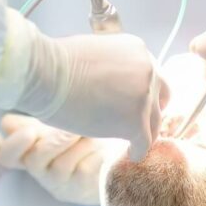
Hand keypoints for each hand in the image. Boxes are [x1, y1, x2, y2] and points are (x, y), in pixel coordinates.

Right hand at [0, 114, 121, 205]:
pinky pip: (84, 170)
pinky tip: (102, 149)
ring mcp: (62, 184)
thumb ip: (32, 123)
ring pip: (61, 165)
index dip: (13, 145)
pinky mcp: (83, 190)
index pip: (8, 156)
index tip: (30, 132)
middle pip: (34, 161)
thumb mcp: (55, 126)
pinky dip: (93, 154)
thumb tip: (7, 123)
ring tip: (93, 133)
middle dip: (54, 142)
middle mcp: (42, 173)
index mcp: (30, 154)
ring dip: (79, 144)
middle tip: (73, 130)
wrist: (115, 155)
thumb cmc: (81, 137)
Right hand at [19, 32, 169, 160]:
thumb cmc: (57, 63)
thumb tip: (110, 82)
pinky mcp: (135, 121)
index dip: (143, 93)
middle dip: (149, 111)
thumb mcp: (95, 51)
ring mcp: (144, 96)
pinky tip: (131, 154)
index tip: (136, 104)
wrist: (46, 74)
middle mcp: (147, 70)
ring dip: (143, 132)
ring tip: (134, 142)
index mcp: (137, 50)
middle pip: (159, 98)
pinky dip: (138, 150)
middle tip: (139, 123)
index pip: (150, 75)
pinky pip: (144, 142)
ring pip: (153, 122)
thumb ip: (112, 66)